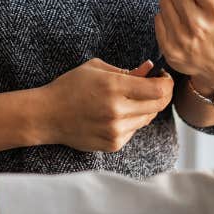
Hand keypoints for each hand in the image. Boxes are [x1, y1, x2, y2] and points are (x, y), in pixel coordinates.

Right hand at [35, 58, 173, 152]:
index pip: (158, 90)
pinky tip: (115, 113)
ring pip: (147, 118)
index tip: (163, 77)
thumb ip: (126, 70)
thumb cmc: (70, 86)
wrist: (47, 115)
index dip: (167, 83)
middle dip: (161, 94)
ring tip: (128, 98)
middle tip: (154, 85)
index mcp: (113, 87)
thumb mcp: (96, 69)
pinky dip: (132, 121)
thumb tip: (150, 69)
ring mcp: (116, 131)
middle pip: (158, 105)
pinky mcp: (113, 144)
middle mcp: (117, 111)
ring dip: (145, 107)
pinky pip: (134, 130)